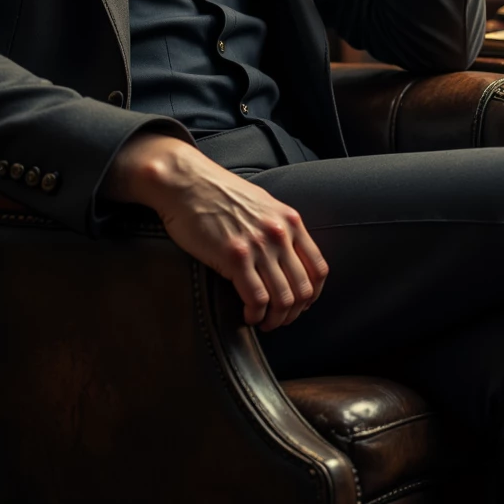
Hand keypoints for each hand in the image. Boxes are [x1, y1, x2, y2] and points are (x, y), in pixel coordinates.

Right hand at [104, 133, 328, 330]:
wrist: (185, 181)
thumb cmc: (217, 192)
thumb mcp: (260, 203)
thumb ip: (278, 227)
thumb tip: (286, 256)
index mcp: (290, 220)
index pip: (318, 269)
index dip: (312, 295)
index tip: (300, 305)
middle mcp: (280, 234)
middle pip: (303, 290)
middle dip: (294, 313)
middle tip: (280, 320)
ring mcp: (259, 245)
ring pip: (283, 299)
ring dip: (276, 319)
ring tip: (264, 322)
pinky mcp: (235, 257)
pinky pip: (257, 299)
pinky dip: (255, 315)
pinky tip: (248, 316)